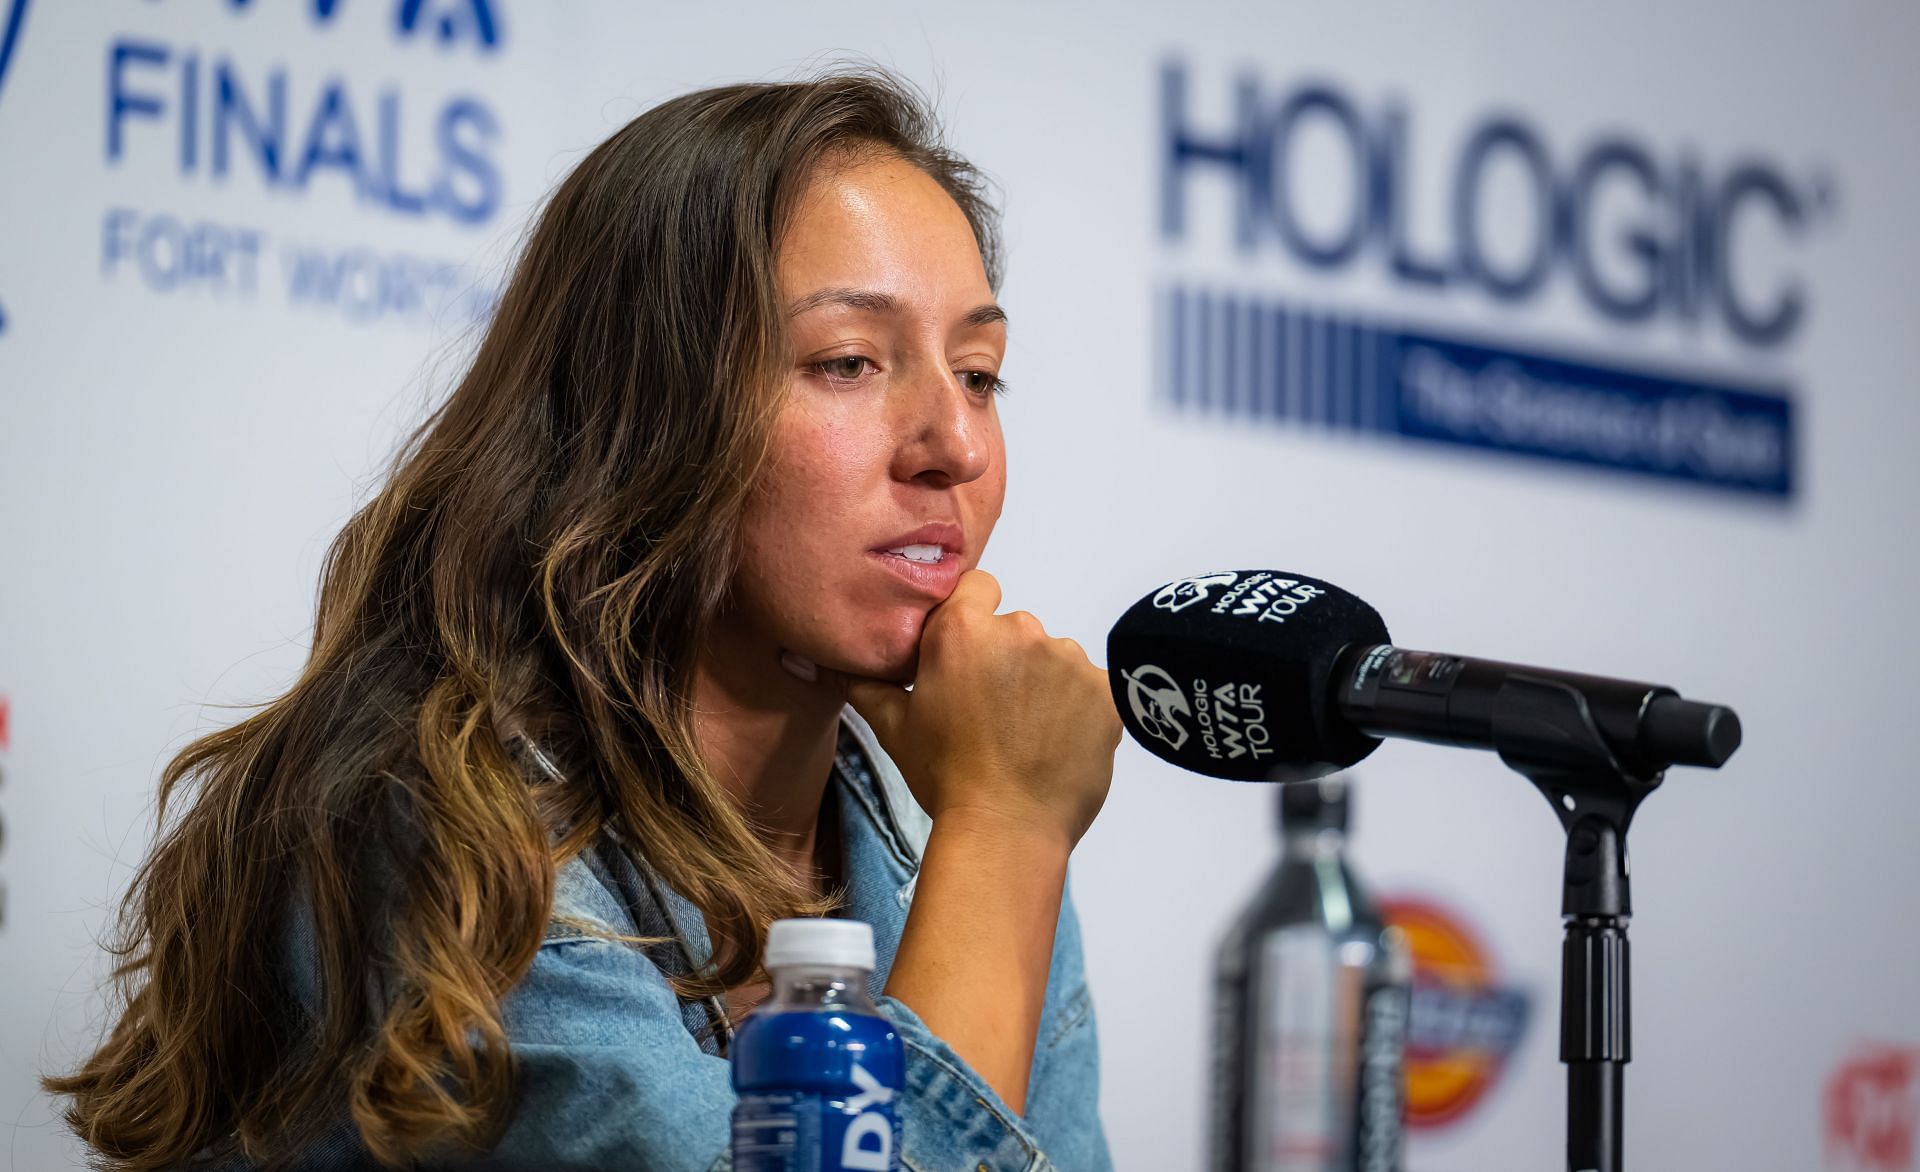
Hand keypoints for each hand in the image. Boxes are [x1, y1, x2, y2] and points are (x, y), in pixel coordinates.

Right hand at [844, 569, 1121, 850]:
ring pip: (1054, 657)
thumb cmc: (945, 778)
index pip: (978, 588)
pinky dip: (1076, 709)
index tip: (968, 656)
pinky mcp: (1104, 691)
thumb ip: (867, 685)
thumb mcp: (895, 729)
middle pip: (1016, 628)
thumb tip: (832, 664)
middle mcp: (1021, 631)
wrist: (1006, 831)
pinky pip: (1089, 687)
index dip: (971, 618)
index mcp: (964, 631)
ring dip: (1043, 684)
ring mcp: (1068, 660)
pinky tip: (1057, 744)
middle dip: (1006, 659)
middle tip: (992, 709)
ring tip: (1027, 733)